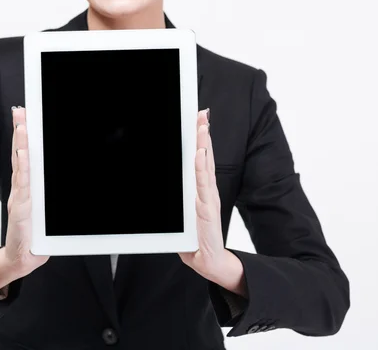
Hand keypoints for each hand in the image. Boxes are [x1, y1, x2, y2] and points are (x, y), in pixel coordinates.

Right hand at [5, 106, 48, 276]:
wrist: (22, 258)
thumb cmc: (33, 235)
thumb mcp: (44, 210)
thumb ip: (44, 195)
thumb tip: (52, 178)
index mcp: (27, 187)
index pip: (25, 157)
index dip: (24, 137)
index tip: (24, 118)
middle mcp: (22, 189)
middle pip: (20, 155)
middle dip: (20, 132)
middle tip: (20, 111)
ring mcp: (20, 197)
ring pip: (21, 166)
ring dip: (21, 144)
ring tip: (22, 125)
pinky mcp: (21, 209)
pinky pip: (23, 185)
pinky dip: (23, 168)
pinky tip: (22, 153)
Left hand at [178, 109, 226, 278]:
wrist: (210, 263)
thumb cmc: (195, 240)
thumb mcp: (182, 217)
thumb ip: (178, 203)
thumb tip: (168, 192)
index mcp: (200, 191)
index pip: (201, 160)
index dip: (200, 140)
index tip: (198, 121)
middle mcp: (206, 191)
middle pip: (205, 157)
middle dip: (203, 135)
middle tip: (202, 114)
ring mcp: (207, 200)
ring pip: (205, 167)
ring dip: (203, 145)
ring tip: (202, 126)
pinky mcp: (207, 211)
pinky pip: (203, 186)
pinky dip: (202, 169)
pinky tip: (201, 153)